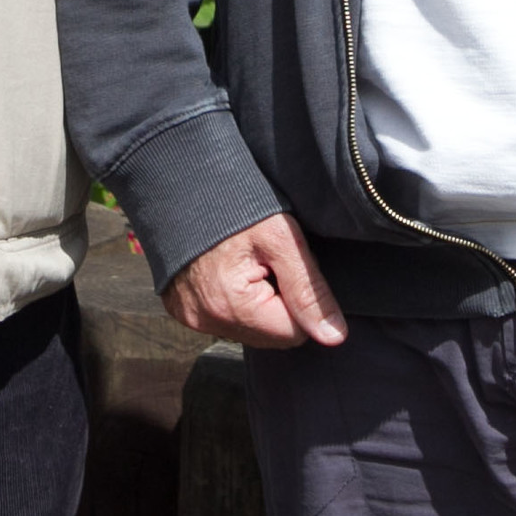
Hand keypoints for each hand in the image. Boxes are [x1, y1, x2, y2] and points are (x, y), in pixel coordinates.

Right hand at [163, 213, 348, 349]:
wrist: (184, 178)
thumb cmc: (236, 202)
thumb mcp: (281, 238)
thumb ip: (308, 290)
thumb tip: (334, 337)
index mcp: (230, 306)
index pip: (293, 333)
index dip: (301, 301)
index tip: (287, 266)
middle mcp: (205, 320)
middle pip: (268, 336)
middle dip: (279, 305)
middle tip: (269, 262)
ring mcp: (189, 316)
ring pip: (248, 329)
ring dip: (258, 304)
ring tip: (250, 262)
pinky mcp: (180, 308)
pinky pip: (224, 319)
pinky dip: (234, 300)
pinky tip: (232, 269)